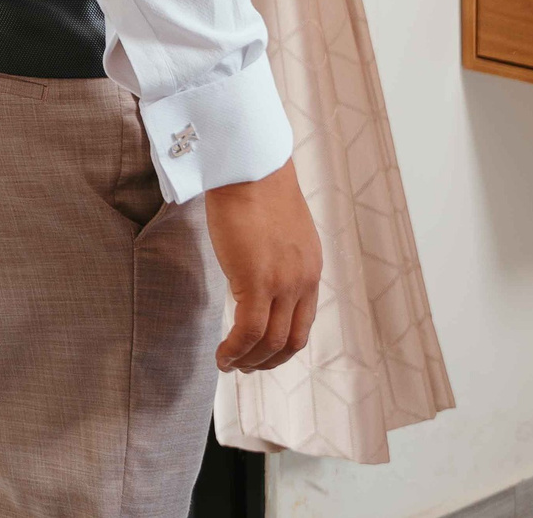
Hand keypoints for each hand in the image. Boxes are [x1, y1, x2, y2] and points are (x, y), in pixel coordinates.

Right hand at [201, 161, 321, 372]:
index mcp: (310, 268)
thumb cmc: (255, 185)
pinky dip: (236, 350)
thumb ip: (276, 255)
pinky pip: (249, 331)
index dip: (282, 344)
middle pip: (292, 340)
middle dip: (268, 361)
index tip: (261, 351)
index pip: (303, 322)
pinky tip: (222, 356)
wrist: (248, 165)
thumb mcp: (278, 228)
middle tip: (246, 366)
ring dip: (249, 360)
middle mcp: (304, 280)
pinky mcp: (257, 281)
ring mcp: (283, 283)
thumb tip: (257, 270)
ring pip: (271, 341)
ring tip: (229, 364)